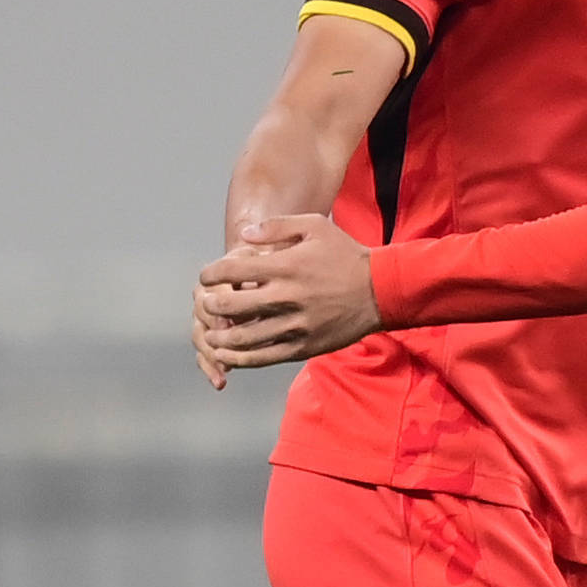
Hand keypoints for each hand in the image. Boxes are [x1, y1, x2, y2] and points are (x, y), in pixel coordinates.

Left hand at [193, 216, 379, 382]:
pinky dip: (240, 358)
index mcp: (287, 266)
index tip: (205, 277)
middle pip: (232, 306)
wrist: (381, 290)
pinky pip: (264, 357)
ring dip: (220, 337)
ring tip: (211, 334)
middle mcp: (288, 297)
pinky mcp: (304, 346)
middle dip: (212, 305)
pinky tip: (227, 355)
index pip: (233, 270)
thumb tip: (244, 235)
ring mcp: (296, 325)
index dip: (210, 274)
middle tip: (206, 304)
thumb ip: (276, 227)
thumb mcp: (315, 227)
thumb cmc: (346, 255)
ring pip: (245, 337)